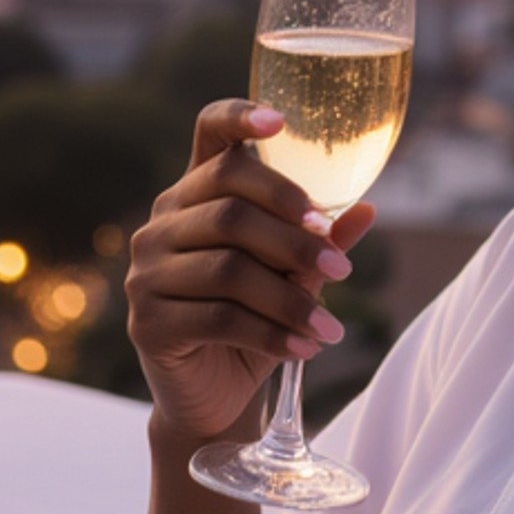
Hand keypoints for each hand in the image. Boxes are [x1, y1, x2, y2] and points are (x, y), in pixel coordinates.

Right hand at [125, 98, 375, 440]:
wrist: (215, 395)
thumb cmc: (255, 322)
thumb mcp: (292, 278)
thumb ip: (318, 242)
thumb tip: (366, 209)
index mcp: (195, 194)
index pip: (208, 136)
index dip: (239, 118)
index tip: (281, 123)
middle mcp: (162, 224)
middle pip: (230, 207)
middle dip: (294, 238)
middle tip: (342, 268)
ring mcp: (146, 272)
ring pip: (229, 268)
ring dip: (291, 299)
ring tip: (331, 325)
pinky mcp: (147, 322)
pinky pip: (220, 318)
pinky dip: (273, 333)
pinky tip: (307, 347)